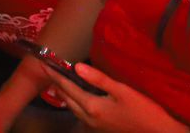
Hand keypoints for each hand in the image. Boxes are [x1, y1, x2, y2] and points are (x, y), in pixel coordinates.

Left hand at [43, 63, 187, 131]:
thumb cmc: (145, 111)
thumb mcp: (123, 91)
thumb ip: (98, 79)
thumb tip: (76, 66)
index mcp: (92, 107)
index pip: (67, 87)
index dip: (55, 74)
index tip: (43, 63)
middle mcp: (89, 118)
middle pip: (67, 98)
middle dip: (57, 84)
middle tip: (49, 70)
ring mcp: (95, 126)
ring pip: (73, 108)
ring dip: (65, 95)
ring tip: (59, 82)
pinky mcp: (102, 129)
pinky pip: (81, 115)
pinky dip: (75, 103)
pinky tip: (78, 98)